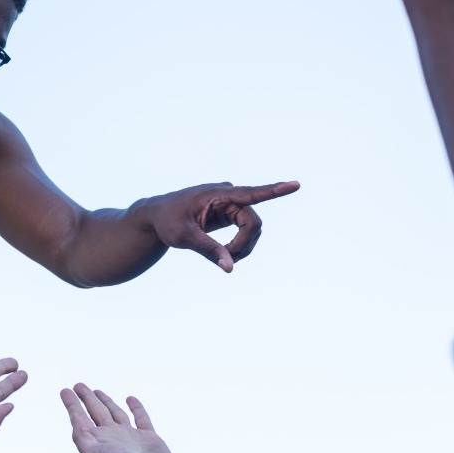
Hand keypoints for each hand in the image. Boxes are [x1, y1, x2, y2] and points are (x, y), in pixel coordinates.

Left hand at [62, 385, 180, 452]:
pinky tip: (130, 399)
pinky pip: (141, 417)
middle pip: (95, 412)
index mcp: (96, 441)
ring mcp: (130, 437)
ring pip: (115, 413)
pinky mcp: (148, 437)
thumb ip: (81, 436)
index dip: (71, 404)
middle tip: (78, 385)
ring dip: (106, 402)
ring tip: (97, 391)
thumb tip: (74, 418)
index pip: (80, 418)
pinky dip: (136, 408)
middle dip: (86, 399)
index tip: (65, 390)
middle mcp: (111, 437)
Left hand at [149, 180, 299, 271]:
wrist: (157, 216)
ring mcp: (231, 203)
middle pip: (253, 223)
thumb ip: (209, 250)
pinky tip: (226, 254)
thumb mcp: (184, 237)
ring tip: (223, 258)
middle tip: (227, 259)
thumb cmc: (167, 221)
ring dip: (242, 247)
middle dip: (244, 244)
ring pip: (252, 229)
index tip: (296, 184)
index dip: (275, 191)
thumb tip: (230, 268)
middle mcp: (228, 195)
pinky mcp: (230, 213)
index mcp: (217, 193)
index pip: (250, 193)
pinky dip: (239, 246)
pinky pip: (246, 231)